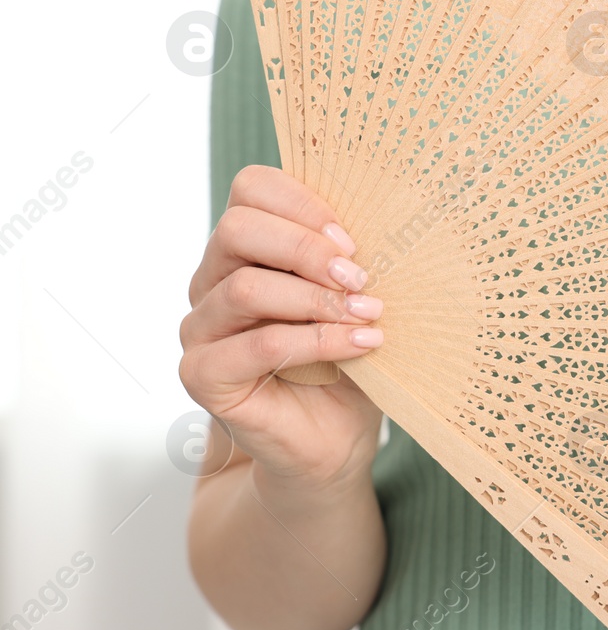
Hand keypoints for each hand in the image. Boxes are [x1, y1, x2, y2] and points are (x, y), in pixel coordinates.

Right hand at [178, 165, 383, 492]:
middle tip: (361, 278)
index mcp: (246, 249)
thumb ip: (349, 259)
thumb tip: (383, 220)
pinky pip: (257, 344)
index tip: (354, 241)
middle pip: (239, 228)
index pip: (252, 190)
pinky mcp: (204, 375)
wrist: (335, 439)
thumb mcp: (354, 298)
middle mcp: (213, 281)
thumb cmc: (347, 361)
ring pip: (246, 286)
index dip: (305, 205)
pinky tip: (361, 345)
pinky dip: (318, 340)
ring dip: (318, 298)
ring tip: (367, 315)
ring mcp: (202, 329)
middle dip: (309, 248)